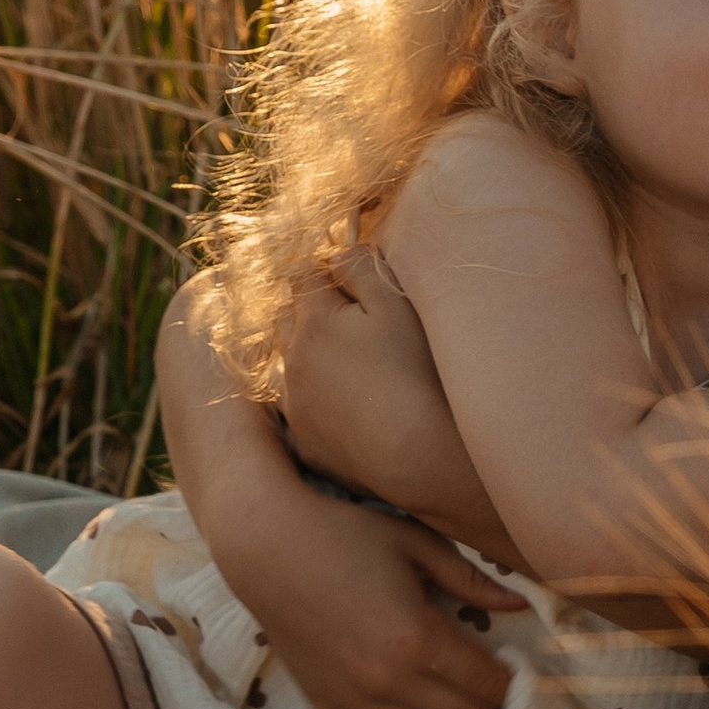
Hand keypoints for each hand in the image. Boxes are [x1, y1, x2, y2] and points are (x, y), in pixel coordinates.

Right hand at [244, 492, 527, 708]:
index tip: (533, 686)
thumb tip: (519, 603)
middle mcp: (390, 680)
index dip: (518, 690)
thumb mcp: (415, 544)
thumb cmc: (344, 535)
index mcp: (418, 636)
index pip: (488, 684)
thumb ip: (470, 579)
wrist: (266, 547)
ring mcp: (357, 702)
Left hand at [280, 252, 518, 563]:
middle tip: (351, 320)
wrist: (421, 455)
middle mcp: (293, 362)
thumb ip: (362, 268)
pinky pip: (299, 412)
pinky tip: (347, 407)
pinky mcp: (308, 444)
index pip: (304, 276)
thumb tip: (339, 254)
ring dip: (307, 358)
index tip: (353, 281)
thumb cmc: (416, 372)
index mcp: (313, 322)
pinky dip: (314, 402)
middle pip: (286, 319)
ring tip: (347, 365)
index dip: (329, 271)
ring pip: (287, 367)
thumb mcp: (396, 305)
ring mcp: (296, 407)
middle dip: (310, 311)